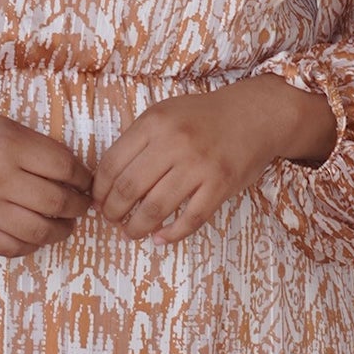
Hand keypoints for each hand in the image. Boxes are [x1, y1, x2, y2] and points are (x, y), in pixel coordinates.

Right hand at [0, 97, 92, 258]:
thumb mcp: (4, 126)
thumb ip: (38, 148)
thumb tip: (76, 175)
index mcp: (8, 146)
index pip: (64, 167)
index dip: (83, 177)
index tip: (86, 181)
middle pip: (56, 202)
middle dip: (78, 206)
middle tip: (82, 204)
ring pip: (38, 231)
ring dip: (61, 230)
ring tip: (65, 223)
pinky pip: (11, 248)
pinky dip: (32, 245)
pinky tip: (37, 234)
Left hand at [89, 75, 336, 245]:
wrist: (254, 115)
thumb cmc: (204, 117)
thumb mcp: (165, 113)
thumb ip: (138, 140)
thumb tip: (107, 180)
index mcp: (154, 123)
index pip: (112, 163)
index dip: (100, 189)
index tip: (98, 201)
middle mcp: (174, 142)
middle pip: (129, 189)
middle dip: (113, 211)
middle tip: (111, 220)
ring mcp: (199, 165)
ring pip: (155, 208)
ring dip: (137, 227)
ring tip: (131, 232)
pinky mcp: (220, 184)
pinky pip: (191, 219)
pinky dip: (172, 234)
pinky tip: (161, 239)